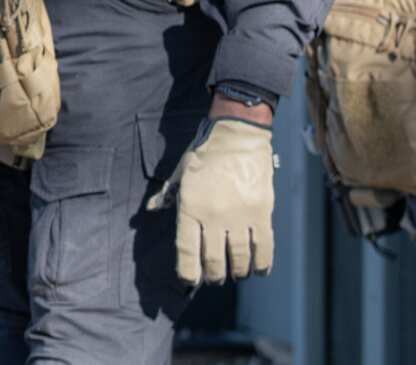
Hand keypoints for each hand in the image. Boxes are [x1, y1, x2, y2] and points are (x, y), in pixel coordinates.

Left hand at [148, 117, 274, 283]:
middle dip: (213, 276)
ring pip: (239, 259)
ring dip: (237, 272)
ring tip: (236, 274)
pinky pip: (264, 248)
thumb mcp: (181, 172)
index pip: (187, 251)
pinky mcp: (262, 213)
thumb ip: (168, 195)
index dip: (188, 272)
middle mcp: (214, 215)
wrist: (237, 134)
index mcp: (190, 207)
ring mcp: (240, 216)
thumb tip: (151, 209)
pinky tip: (258, 270)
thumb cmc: (204, 153)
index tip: (190, 280)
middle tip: (214, 279)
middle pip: (214, 261)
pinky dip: (261, 264)